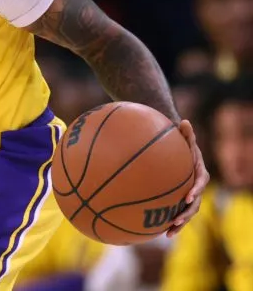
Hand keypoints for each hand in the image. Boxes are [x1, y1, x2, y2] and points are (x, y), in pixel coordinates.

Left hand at [166, 119, 208, 237]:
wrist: (175, 150)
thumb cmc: (178, 142)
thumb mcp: (183, 136)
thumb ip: (185, 132)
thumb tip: (184, 121)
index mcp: (199, 173)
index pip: (200, 182)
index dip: (196, 190)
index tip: (188, 196)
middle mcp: (195, 186)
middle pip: (195, 203)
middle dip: (186, 213)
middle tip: (176, 220)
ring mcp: (187, 195)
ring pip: (185, 212)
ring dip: (178, 223)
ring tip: (168, 233)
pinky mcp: (177, 200)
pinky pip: (173, 211)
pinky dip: (166, 221)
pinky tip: (154, 231)